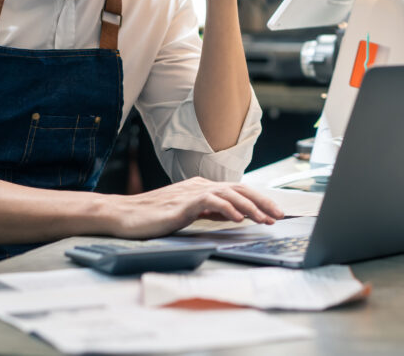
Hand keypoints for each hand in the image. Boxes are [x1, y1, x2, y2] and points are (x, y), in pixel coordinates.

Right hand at [106, 177, 284, 238]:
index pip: (237, 190)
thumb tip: (233, 214)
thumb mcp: (188, 213)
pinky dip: (226, 209)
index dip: (258, 200)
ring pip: (228, 194)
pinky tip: (237, 218)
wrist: (125, 215)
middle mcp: (199, 185)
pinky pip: (209, 202)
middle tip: (279, 215)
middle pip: (238, 189)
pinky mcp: (182, 203)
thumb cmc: (153, 216)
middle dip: (262, 202)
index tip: (274, 212)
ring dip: (249, 206)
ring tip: (264, 218)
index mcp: (201, 187)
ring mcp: (190, 193)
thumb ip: (209, 211)